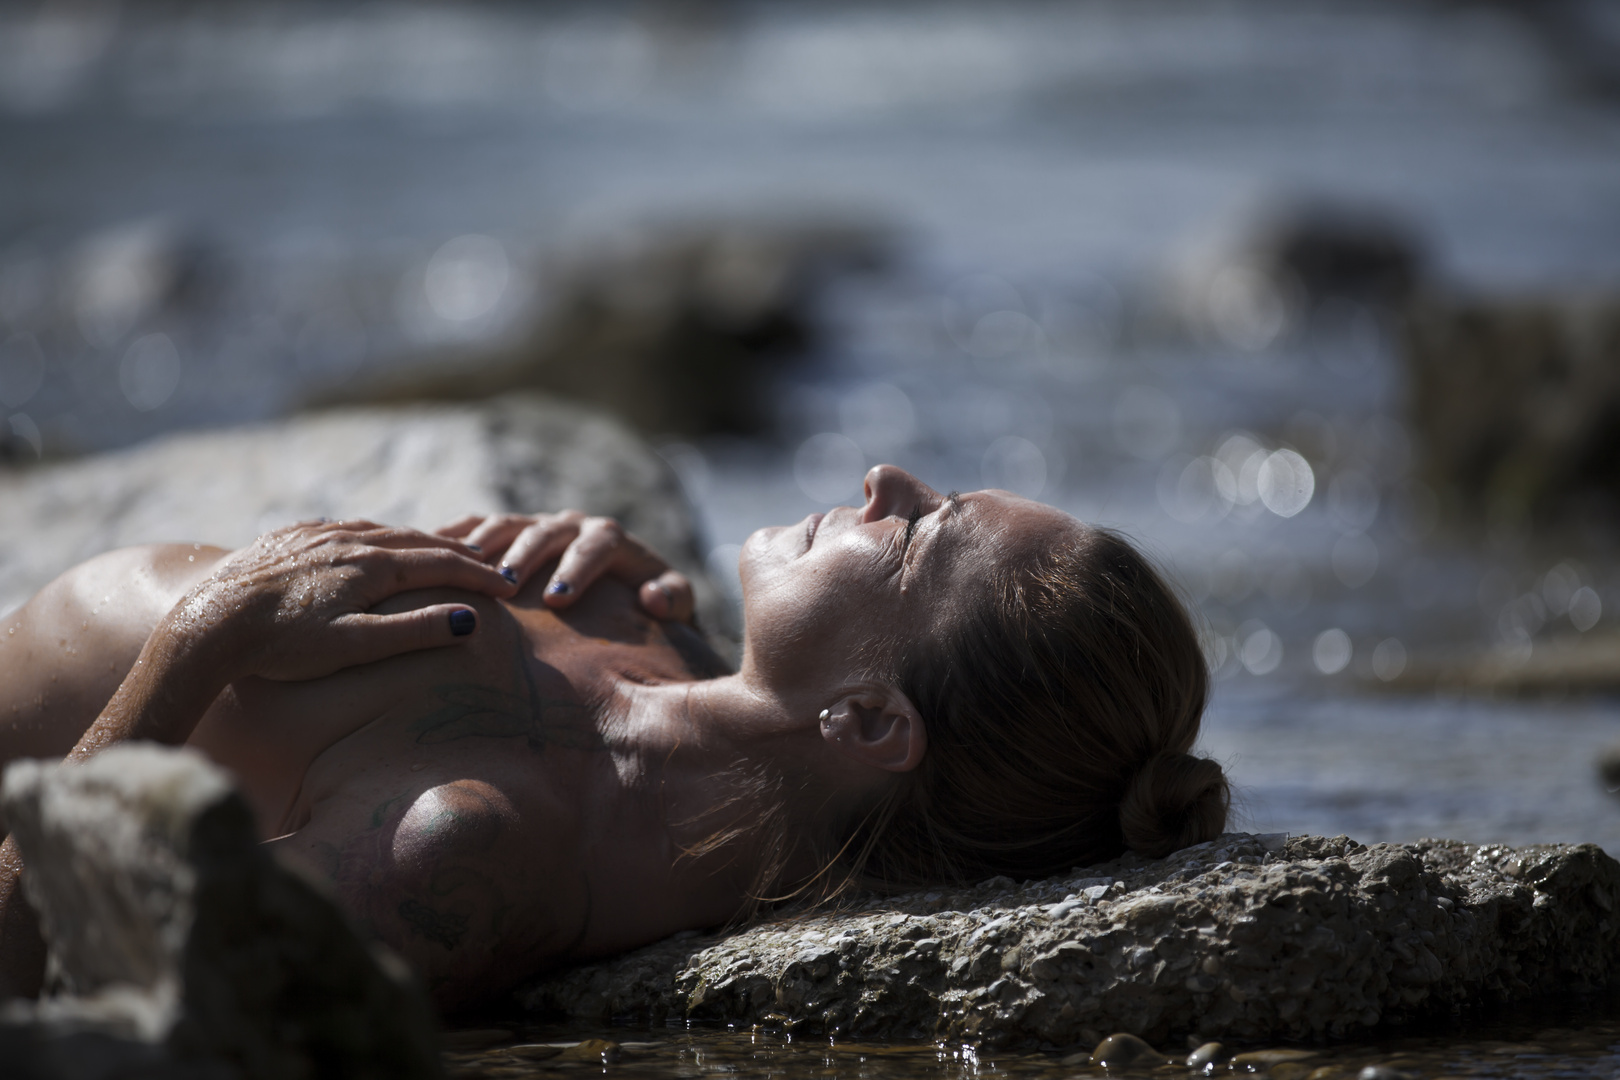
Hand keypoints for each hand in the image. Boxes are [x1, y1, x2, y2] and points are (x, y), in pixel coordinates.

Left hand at [176, 519, 516, 681]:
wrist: (208, 622)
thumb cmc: (282, 645)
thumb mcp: (355, 646)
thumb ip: (413, 631)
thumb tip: (470, 619)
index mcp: (372, 565)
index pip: (442, 564)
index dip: (480, 575)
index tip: (509, 588)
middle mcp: (350, 540)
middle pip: (418, 540)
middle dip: (459, 552)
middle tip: (489, 563)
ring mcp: (318, 535)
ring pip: (382, 530)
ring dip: (419, 540)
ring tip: (441, 550)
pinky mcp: (289, 538)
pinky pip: (346, 528)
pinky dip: (377, 534)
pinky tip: (374, 540)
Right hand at [435, 511, 694, 623]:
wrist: (618, 603)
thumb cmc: (645, 614)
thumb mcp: (673, 610)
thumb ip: (674, 599)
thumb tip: (654, 598)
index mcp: (612, 541)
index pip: (599, 542)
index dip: (579, 568)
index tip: (559, 600)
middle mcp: (572, 526)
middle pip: (547, 531)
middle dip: (526, 555)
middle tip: (505, 584)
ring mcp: (534, 527)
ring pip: (505, 524)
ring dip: (484, 545)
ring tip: (459, 569)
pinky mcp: (503, 535)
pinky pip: (473, 528)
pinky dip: (450, 538)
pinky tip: (424, 553)